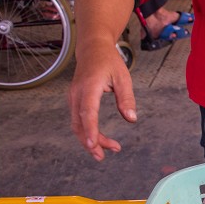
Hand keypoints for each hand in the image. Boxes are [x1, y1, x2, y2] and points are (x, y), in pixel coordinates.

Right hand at [68, 38, 137, 160]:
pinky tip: (98, 139)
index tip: (92, 144)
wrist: (93, 49)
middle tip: (107, 154)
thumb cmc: (109, 62)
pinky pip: (78, 120)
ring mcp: (73, 98)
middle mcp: (77, 94)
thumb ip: (126, 98)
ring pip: (77, 124)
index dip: (90, 129)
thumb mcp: (123, 77)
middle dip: (91, 141)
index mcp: (89, 87)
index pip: (88, 112)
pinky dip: (87, 131)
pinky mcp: (75, 101)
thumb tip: (131, 118)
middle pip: (80, 123)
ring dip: (90, 139)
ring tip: (108, 150)